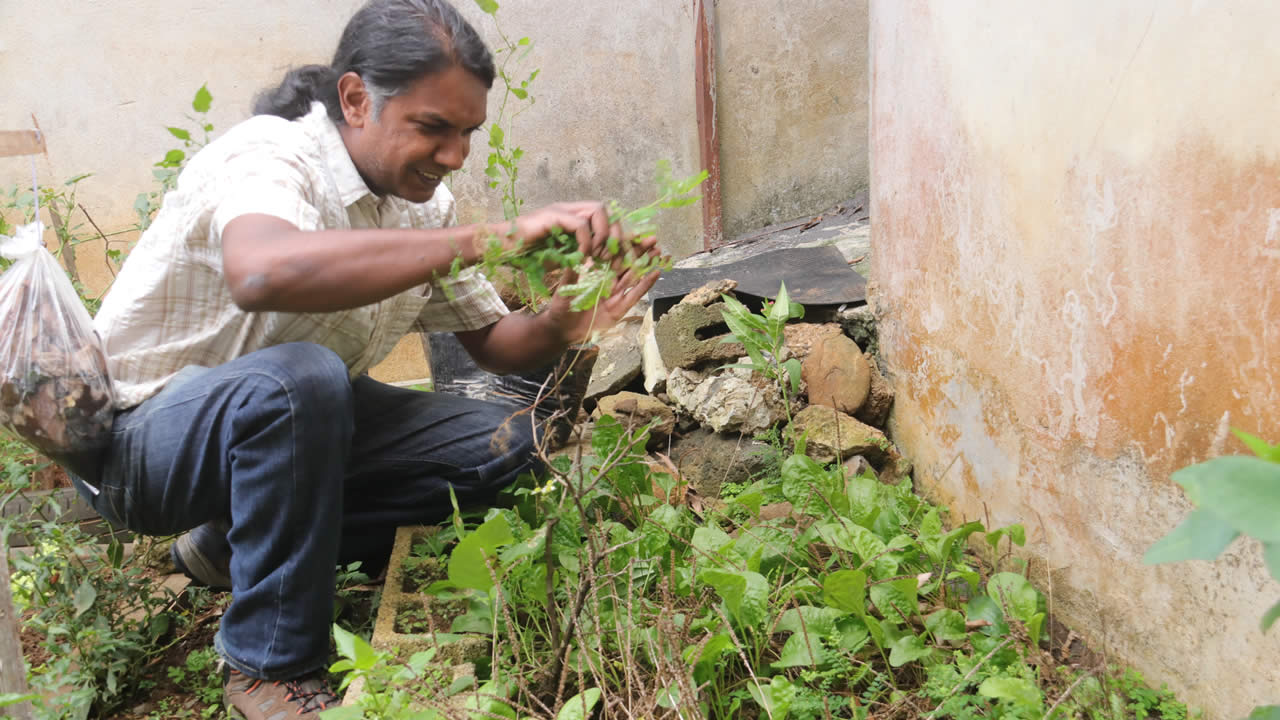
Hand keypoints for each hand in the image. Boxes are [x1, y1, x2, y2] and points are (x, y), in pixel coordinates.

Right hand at [492, 201, 618, 257]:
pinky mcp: (552, 216)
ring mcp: (561, 210)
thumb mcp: (558, 257)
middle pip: (607, 209)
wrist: (499, 248)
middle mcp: (569, 209)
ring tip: (594, 255)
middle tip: (607, 257)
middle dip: (614, 234)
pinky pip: (581, 224)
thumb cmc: (524, 254)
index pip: (605, 216)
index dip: (614, 234)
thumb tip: (594, 262)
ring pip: (598, 210)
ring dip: (602, 235)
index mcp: (572, 217)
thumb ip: (576, 255)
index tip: (613, 257)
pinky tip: (580, 256)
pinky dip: (586, 241)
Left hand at [544, 240, 666, 344]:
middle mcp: (608, 283)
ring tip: (659, 251)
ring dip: (646, 264)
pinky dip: (645, 285)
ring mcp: (615, 296)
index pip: (612, 257)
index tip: (635, 234)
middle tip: (654, 238)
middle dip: (640, 252)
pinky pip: (634, 295)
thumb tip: (576, 251)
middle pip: (627, 265)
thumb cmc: (561, 307)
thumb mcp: (565, 286)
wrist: (562, 330)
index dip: (624, 246)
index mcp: (597, 275)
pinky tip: (655, 273)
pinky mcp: (619, 310)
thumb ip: (572, 272)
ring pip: (634, 277)